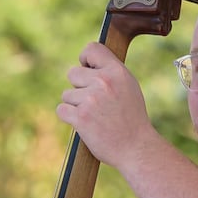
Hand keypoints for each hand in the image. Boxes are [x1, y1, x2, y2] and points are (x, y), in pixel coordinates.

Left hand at [58, 42, 159, 171]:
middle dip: (78, 87)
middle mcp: (104, 82)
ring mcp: (91, 99)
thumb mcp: (129, 87)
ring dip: (76, 106)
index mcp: (117, 72)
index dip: (85, 59)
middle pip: (72, 73)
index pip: (91, 49)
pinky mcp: (80, 117)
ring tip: (95, 116)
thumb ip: (111, 73)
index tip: (87, 70)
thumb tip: (88, 63)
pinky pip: (62, 110)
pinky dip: (69, 117)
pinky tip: (85, 124)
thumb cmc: (132, 119)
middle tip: (94, 103)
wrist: (136, 148)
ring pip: (67, 94)